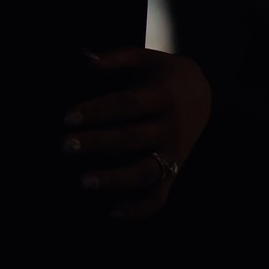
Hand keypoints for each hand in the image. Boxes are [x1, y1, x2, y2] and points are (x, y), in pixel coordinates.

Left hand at [62, 47, 211, 217]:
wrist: (202, 94)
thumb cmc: (162, 74)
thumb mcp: (144, 58)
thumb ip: (116, 58)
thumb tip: (85, 57)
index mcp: (162, 97)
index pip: (126, 105)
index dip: (96, 111)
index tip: (67, 118)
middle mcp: (171, 127)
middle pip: (132, 138)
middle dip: (97, 143)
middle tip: (66, 146)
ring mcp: (175, 153)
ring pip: (146, 172)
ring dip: (115, 179)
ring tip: (83, 181)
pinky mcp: (176, 171)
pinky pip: (160, 197)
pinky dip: (140, 209)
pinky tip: (112, 211)